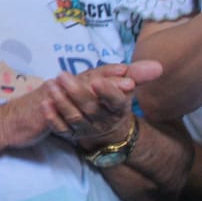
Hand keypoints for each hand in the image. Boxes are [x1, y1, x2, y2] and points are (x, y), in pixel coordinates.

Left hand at [41, 61, 157, 148]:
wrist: (108, 129)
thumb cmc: (114, 100)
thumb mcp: (126, 85)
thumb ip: (137, 74)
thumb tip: (157, 65)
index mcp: (119, 108)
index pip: (116, 101)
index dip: (108, 92)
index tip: (97, 80)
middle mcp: (103, 120)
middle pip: (90, 108)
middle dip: (76, 92)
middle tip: (62, 75)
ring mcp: (86, 129)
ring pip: (74, 118)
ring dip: (61, 102)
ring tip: (51, 85)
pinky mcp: (71, 134)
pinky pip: (61, 129)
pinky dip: (52, 118)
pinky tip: (44, 103)